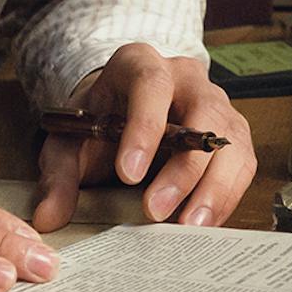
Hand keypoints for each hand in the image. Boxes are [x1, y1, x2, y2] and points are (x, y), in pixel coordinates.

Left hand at [32, 43, 254, 232]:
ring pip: (230, 140)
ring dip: (214, 187)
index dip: (144, 128)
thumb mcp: (68, 141)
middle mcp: (186, 77)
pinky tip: (205, 223)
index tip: (128, 175)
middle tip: (156, 211)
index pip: (150, 86)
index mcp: (140, 65)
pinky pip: (242, 163)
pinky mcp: (232, 133)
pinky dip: (227, 195)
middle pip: (201, 113)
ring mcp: (215, 103)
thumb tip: (49, 218)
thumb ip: (59, 176)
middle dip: (182, 167)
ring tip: (190, 227)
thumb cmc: (98, 121)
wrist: (121, 112)